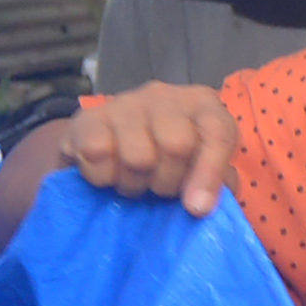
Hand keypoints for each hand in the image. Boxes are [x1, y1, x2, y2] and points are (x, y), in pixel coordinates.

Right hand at [63, 83, 242, 215]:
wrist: (106, 145)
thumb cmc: (167, 161)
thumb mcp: (200, 168)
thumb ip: (216, 184)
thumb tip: (203, 204)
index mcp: (202, 105)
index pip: (217, 133)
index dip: (209, 173)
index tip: (197, 209)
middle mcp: (164, 96)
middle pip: (177, 145)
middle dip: (168, 182)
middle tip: (160, 190)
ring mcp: (124, 103)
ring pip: (138, 156)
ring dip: (135, 184)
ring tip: (133, 182)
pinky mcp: (88, 118)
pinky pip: (98, 153)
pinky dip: (102, 177)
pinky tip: (107, 173)